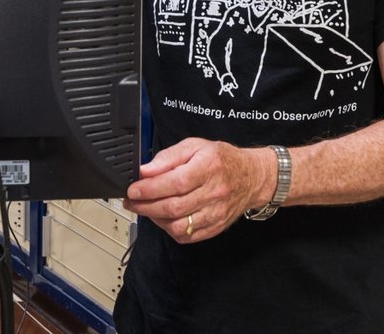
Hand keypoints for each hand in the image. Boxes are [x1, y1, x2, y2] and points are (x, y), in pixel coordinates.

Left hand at [122, 138, 273, 243]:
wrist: (251, 177)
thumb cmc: (222, 160)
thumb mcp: (195, 146)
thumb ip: (169, 156)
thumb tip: (146, 170)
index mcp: (209, 167)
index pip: (176, 182)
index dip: (150, 189)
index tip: (133, 190)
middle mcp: (214, 192)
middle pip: (174, 206)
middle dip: (145, 206)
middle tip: (131, 201)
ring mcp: (216, 213)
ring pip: (178, 225)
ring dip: (155, 219)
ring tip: (146, 209)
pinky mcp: (215, 227)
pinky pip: (187, 236)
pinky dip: (169, 229)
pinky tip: (162, 218)